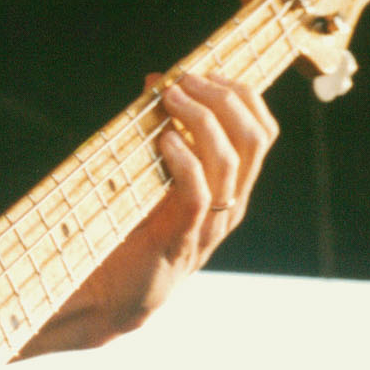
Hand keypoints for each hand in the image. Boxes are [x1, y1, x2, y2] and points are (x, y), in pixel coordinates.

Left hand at [28, 72, 278, 353]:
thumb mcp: (151, 176)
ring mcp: (208, 224)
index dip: (240, 93)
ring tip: (169, 99)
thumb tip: (154, 81)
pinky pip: (197, 192)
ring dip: (200, 118)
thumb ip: (160, 133)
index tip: (204, 71)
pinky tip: (163, 140)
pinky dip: (183, 158)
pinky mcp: (179, 239)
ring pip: (229, 159)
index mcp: (230, 188)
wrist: (107, 298)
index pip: (262, 132)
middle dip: (222, 96)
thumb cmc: (127, 232)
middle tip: (183, 80)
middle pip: (254, 137)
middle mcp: (229, 205)